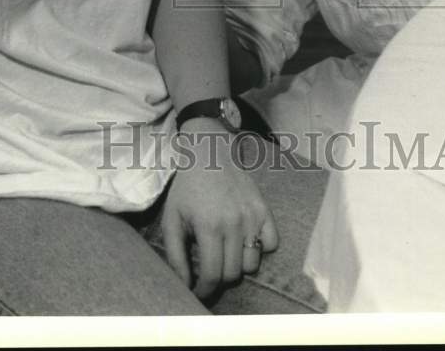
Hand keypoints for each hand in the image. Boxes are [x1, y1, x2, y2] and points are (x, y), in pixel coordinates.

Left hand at [162, 120, 277, 299]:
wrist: (209, 153)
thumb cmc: (187, 188)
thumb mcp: (173, 219)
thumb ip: (176, 256)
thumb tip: (185, 285)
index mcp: (209, 226)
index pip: (213, 275)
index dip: (204, 290)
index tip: (199, 292)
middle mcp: (235, 223)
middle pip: (233, 273)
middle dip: (219, 277)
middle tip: (210, 267)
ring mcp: (253, 216)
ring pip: (253, 263)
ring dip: (238, 264)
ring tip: (226, 251)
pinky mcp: (265, 209)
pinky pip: (271, 244)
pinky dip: (260, 247)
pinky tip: (244, 238)